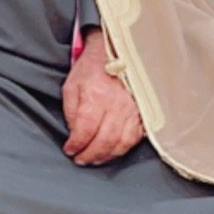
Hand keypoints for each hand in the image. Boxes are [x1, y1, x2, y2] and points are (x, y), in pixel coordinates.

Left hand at [63, 30, 144, 165]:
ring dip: (107, 155)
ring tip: (95, 160)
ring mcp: (133, 110)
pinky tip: (113, 151)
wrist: (116, 53)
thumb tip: (74, 133)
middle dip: (91, 154)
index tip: (69, 150)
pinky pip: (135, 137)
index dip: (77, 144)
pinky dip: (123, 149)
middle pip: (105, 140)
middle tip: (80, 160)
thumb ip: (71, 111)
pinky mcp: (143, 113)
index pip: (86, 129)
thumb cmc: (91, 69)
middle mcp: (117, 105)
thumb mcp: (71, 86)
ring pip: (122, 142)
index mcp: (96, 96)